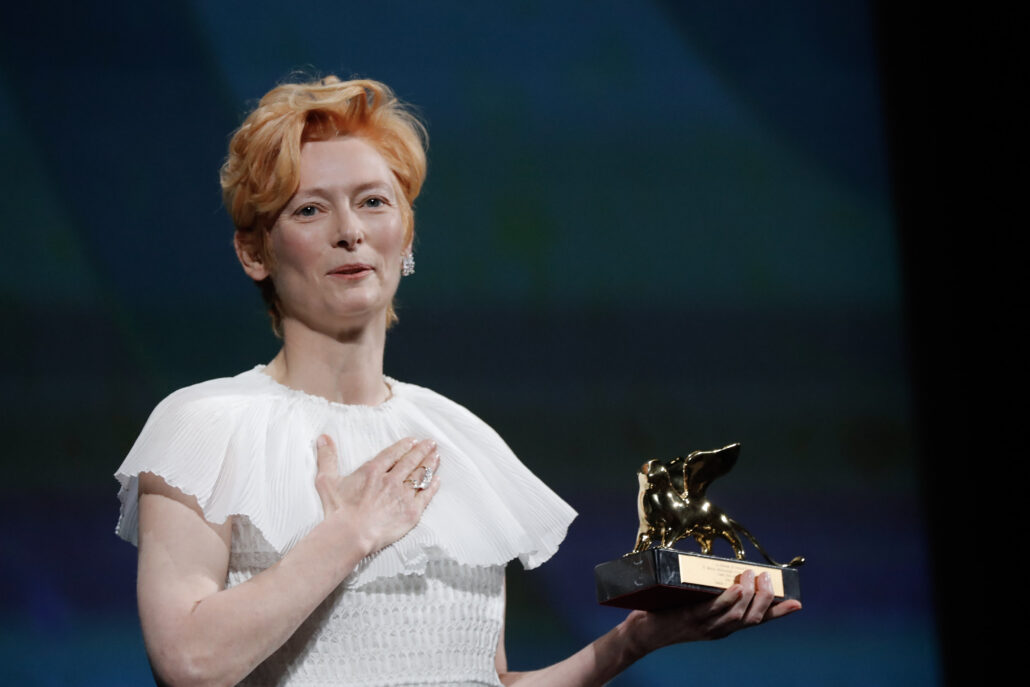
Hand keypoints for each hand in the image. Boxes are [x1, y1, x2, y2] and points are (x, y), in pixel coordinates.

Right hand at [313, 435, 440, 556]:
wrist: (351, 535)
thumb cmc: (338, 511)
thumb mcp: (327, 480)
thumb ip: (327, 457)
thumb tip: (323, 437)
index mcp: (373, 471)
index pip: (393, 454)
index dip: (404, 446)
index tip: (413, 441)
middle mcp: (391, 480)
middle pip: (411, 461)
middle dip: (422, 451)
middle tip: (431, 443)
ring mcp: (403, 496)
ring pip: (421, 476)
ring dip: (430, 465)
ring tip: (436, 456)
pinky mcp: (411, 512)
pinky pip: (425, 496)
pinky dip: (432, 487)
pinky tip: (437, 480)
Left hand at [625, 570, 801, 653]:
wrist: (643, 633)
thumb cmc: (670, 615)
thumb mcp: (697, 605)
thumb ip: (712, 593)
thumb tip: (724, 568)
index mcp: (725, 627)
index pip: (757, 621)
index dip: (778, 613)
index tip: (796, 603)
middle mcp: (719, 630)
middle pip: (753, 618)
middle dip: (765, 598)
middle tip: (768, 579)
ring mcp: (705, 626)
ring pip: (737, 615)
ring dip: (749, 595)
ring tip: (752, 576)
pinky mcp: (690, 618)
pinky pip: (714, 610)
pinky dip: (729, 599)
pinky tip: (736, 588)